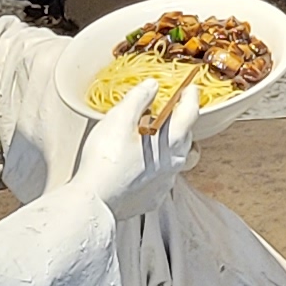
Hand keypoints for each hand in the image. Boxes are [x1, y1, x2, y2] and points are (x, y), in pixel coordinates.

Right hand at [80, 77, 201, 216]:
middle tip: (170, 111)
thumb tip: (152, 86)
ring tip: (155, 138)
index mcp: (171, 139)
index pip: (191, 112)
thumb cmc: (107, 158)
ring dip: (170, 145)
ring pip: (177, 158)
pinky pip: (163, 177)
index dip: (191, 97)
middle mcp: (175, 161)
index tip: (190, 88)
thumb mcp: (120, 118)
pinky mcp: (154, 197)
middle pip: (186, 135)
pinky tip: (143, 163)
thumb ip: (139, 98)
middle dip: (181, 121)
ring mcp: (166, 182)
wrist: (94, 200)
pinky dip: (158, 166)